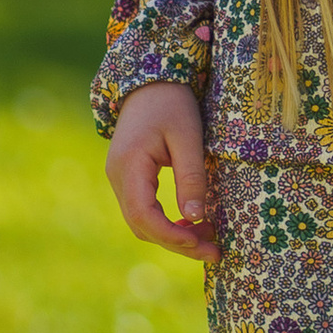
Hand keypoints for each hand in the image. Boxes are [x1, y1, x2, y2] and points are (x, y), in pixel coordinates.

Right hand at [106, 83, 214, 257]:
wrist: (151, 81)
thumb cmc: (172, 103)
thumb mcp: (189, 137)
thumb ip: (191, 178)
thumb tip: (196, 219)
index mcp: (129, 166)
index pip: (144, 215)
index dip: (171, 236)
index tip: (201, 244)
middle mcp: (117, 176)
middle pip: (142, 226)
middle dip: (178, 243)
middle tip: (215, 251)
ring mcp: (119, 178)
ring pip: (142, 222)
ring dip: (173, 235)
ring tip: (209, 239)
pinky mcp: (128, 178)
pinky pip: (144, 210)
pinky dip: (167, 223)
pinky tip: (193, 223)